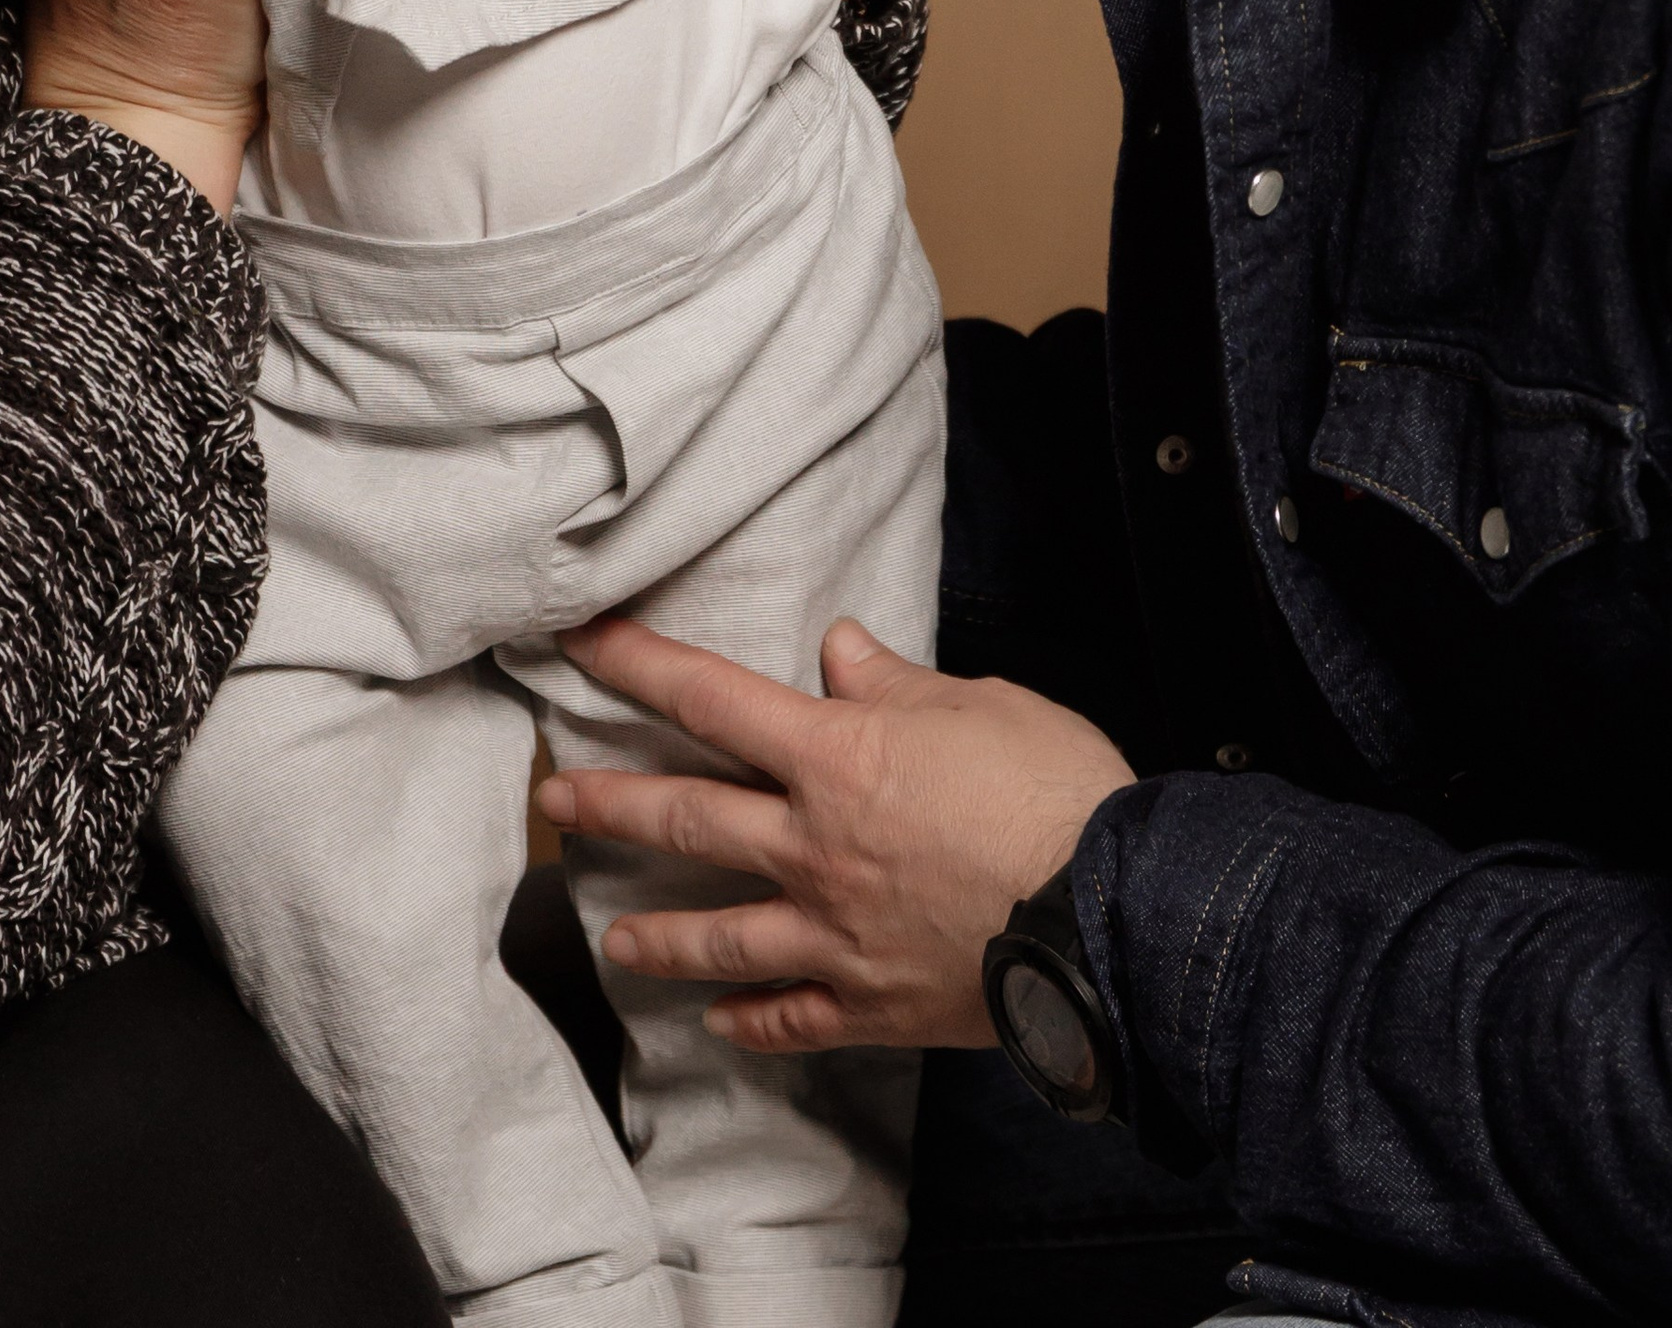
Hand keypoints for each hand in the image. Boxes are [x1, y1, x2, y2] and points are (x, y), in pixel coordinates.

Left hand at [539, 610, 1133, 1054]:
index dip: (635, 662)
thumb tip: (840, 650)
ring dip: (661, 932)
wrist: (1117, 916)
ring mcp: (836, 934)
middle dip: (610, 802)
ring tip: (615, 936)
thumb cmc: (1057, 792)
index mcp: (836, 755)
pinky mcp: (873, 1006)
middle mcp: (814, 844)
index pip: (709, 695)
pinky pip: (792, 1019)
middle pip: (688, 815)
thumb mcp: (981, 704)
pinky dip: (752, 1022)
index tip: (578, 645)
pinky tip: (719, 1026)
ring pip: (721, 933)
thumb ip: (898, 685)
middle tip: (553, 798)